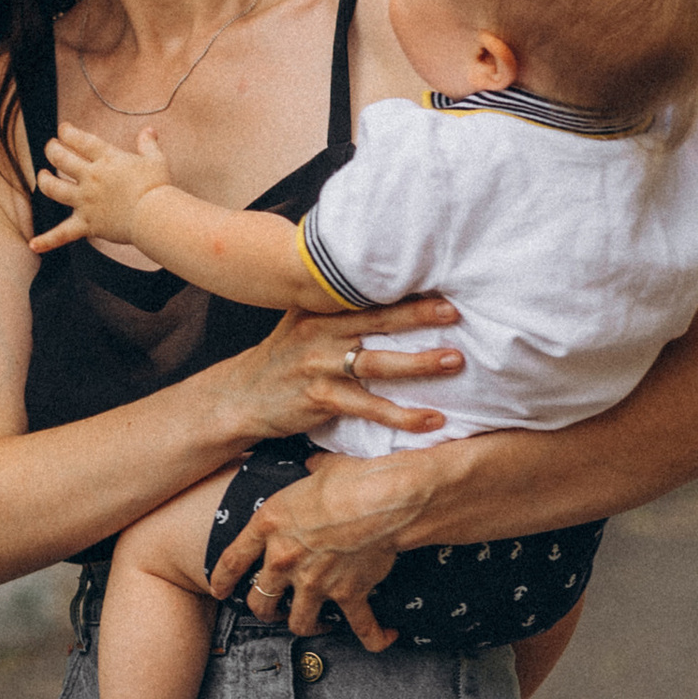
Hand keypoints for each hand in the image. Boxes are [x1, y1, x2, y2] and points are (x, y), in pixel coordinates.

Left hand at [28, 120, 173, 254]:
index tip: (63, 129)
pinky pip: (62, 234)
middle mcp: (91, 177)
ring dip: (44, 181)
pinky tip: (33, 244)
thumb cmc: (157, 188)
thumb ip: (148, 144)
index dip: (67, 132)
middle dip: (52, 150)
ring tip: (42, 176)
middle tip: (51, 147)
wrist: (154, 216)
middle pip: (61, 159)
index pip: (80, 140)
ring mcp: (86, 201)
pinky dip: (47, 240)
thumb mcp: (155, 160)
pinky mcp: (87, 224)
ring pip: (54, 188)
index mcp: (107, 159)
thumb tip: (149, 131)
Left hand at [207, 448, 428, 650]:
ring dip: (305, 626)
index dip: (221, 580)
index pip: (232, 560)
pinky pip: (361, 626)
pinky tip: (383, 638)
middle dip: (264, 610)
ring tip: (314, 625)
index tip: (217, 591)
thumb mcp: (319, 467)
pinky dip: (374, 636)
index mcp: (269, 526)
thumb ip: (310, 470)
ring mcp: (315, 583)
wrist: (382, 499)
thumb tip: (315, 461)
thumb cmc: (349, 478)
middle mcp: (284, 560)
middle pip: (260, 601)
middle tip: (272, 610)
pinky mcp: (349, 594)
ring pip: (298, 622)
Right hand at [231, 300, 462, 446]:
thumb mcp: (303, 320)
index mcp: (321, 309)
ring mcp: (320, 365)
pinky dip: (402, 415)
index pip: (368, 293)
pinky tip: (432, 419)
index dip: (404, 287)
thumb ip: (337, 305)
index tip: (441, 278)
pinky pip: (369, 407)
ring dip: (419, 363)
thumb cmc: (283, 358)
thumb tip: (383, 285)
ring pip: (377, 362)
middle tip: (456, 312)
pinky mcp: (321, 398)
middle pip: (378, 319)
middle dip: (419, 315)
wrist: (241, 396)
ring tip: (454, 361)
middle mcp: (321, 331)